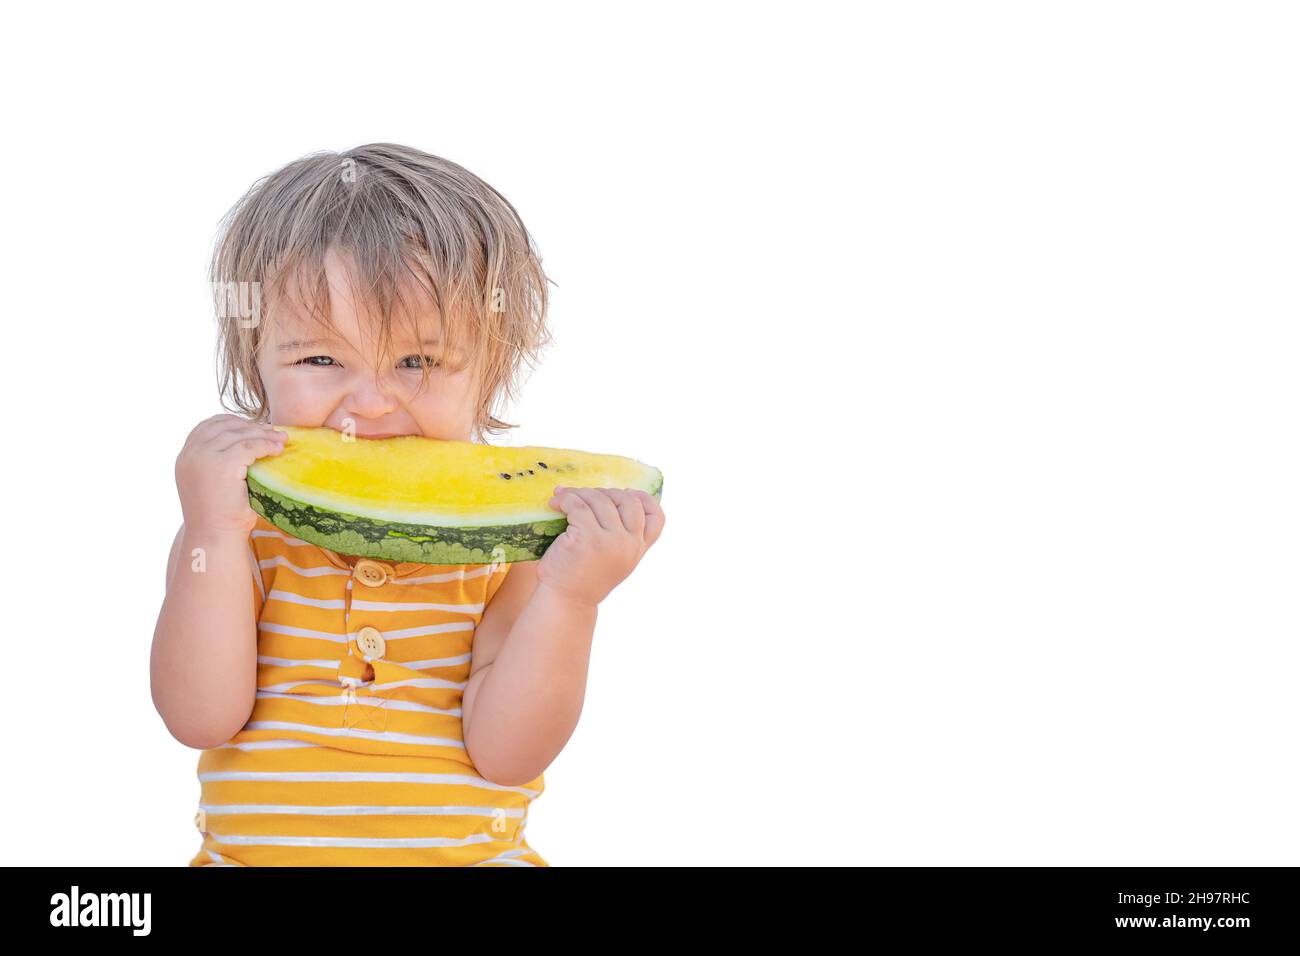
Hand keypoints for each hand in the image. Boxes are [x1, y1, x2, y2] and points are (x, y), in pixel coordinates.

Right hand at [175, 414, 286, 536]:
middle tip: (273, 431)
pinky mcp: (222, 465)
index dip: (232, 422)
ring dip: (264, 435)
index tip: (253, 426)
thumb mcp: (212, 481)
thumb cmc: (219, 515)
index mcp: (185, 457)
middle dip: (252, 427)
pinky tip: (278, 450)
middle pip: (225, 427)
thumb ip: (218, 461)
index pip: (207, 426)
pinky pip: (250, 446)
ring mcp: (204, 458)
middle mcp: (191, 454)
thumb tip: (247, 441)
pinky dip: (266, 445)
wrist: (215, 536)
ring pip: (240, 435)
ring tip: (282, 439)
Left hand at [537, 486, 665, 606]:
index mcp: (637, 549)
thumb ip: (621, 538)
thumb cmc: (584, 577)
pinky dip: (566, 499)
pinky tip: (556, 503)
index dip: (644, 500)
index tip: (627, 492)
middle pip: (627, 501)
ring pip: (599, 500)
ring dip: (579, 493)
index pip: (656, 518)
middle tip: (583, 496)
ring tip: (564, 497)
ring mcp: (610, 540)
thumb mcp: (613, 560)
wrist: (566, 601)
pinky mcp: (587, 537)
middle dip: (605, 492)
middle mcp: (629, 544)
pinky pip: (577, 506)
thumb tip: (609, 499)